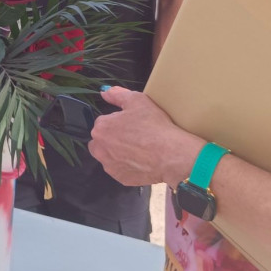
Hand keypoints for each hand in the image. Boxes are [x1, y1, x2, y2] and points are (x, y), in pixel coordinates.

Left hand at [88, 85, 202, 186]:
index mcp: (101, 128)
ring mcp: (110, 166)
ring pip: (109, 156)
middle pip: (101, 140)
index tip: (131, 123)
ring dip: (118, 153)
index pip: (103, 122)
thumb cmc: (154, 127)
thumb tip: (105, 92)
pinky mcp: (121, 178)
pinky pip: (121, 170)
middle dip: (112, 138)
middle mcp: (100, 149)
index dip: (118, 121)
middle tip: (133, 136)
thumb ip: (117, 94)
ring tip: (138, 149)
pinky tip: (141, 160)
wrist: (170, 154)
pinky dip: (128, 166)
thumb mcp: (137, 100)